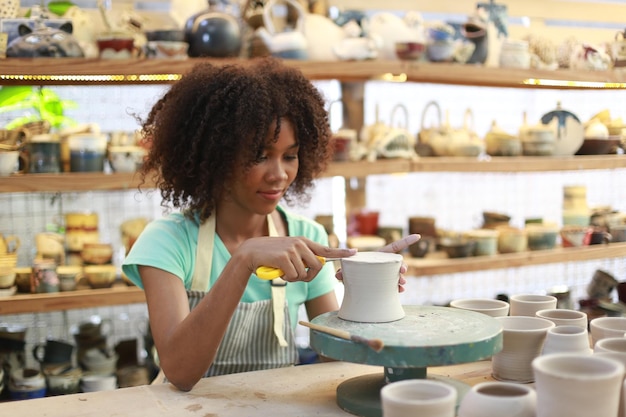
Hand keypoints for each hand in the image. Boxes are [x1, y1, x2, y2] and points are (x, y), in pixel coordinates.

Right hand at [239, 236, 356, 282]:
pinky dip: (286, 278)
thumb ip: (303, 257)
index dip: (341, 253)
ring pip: (304, 274)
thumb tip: (318, 266)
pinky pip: (294, 276)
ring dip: (294, 278)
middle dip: (309, 276)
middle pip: (318, 267)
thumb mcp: (289, 252)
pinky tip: (278, 271)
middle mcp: (300, 243)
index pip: (326, 248)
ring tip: (283, 270)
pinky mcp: (284, 257)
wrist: (250, 252)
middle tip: (295, 275)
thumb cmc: (271, 256)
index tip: (354, 253)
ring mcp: (292, 249)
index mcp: (303, 242)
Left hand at [336, 234, 419, 292]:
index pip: (394, 247)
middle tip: (403, 271)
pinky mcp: (384, 284)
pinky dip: (398, 287)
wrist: (349, 279)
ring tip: (401, 283)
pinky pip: (394, 285)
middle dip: (403, 267)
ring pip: (397, 275)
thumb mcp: (347, 266)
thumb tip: (337, 274)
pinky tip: (400, 290)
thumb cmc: (350, 268)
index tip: (418, 236)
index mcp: (379, 255)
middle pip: (398, 263)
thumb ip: (343, 269)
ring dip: (401, 279)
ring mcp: (385, 274)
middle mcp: (384, 264)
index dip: (406, 241)